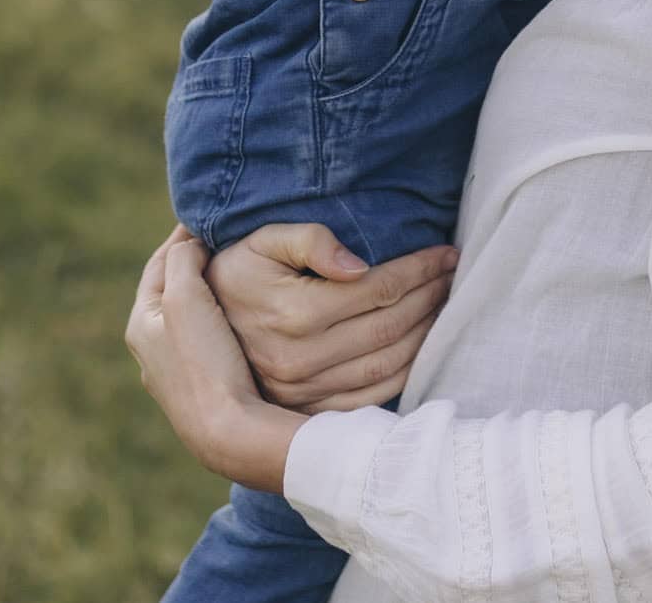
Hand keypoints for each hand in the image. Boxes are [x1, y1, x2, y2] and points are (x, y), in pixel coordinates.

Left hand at [125, 227, 307, 491]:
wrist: (227, 434)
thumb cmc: (205, 363)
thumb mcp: (186, 297)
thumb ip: (182, 261)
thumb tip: (190, 243)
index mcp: (142, 323)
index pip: (160, 263)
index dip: (184, 235)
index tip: (209, 215)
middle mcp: (154, 349)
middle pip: (174, 289)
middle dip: (197, 263)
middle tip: (226, 238)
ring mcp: (179, 371)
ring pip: (195, 316)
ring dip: (213, 291)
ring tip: (240, 269)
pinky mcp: (206, 387)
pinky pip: (213, 339)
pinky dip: (227, 318)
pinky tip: (250, 314)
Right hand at [209, 224, 457, 412]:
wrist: (197, 330)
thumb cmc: (237, 272)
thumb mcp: (262, 241)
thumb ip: (310, 240)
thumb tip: (358, 266)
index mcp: (294, 313)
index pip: (379, 288)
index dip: (419, 269)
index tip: (446, 253)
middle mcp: (300, 358)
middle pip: (390, 325)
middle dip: (431, 296)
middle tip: (454, 274)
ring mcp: (306, 391)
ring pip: (388, 362)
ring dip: (426, 332)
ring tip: (445, 303)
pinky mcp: (309, 410)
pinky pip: (373, 396)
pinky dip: (407, 371)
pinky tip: (422, 346)